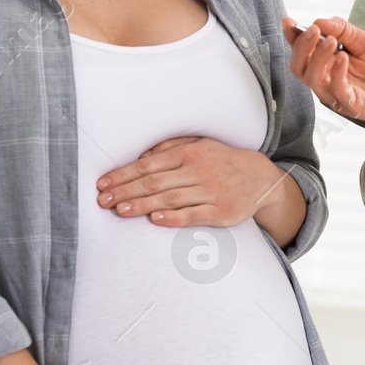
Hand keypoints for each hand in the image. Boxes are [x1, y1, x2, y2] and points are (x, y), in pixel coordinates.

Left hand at [96, 137, 283, 227]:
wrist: (261, 178)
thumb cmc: (223, 161)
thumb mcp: (200, 144)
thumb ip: (170, 147)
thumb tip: (142, 155)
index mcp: (189, 153)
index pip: (148, 165)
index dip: (123, 175)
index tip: (103, 184)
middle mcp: (198, 171)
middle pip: (155, 182)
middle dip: (126, 191)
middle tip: (103, 201)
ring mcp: (210, 192)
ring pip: (170, 199)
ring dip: (143, 205)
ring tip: (121, 211)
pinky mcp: (221, 212)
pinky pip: (193, 215)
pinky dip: (173, 218)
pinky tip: (155, 220)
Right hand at [281, 16, 364, 130]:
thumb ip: (345, 32)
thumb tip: (321, 21)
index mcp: (327, 63)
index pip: (303, 51)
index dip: (293, 37)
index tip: (288, 21)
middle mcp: (327, 80)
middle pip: (299, 67)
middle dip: (301, 47)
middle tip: (314, 30)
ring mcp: (337, 95)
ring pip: (312, 79)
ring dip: (317, 57)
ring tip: (329, 40)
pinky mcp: (351, 106)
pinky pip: (337, 90)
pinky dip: (337, 73)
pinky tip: (343, 57)